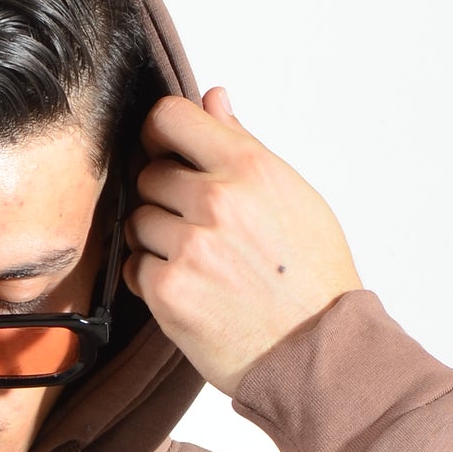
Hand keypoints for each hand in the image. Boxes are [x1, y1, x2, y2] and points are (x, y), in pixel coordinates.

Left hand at [124, 88, 362, 395]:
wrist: (317, 351)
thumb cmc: (313, 277)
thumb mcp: (293, 195)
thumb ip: (243, 144)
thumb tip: (214, 99)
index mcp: (249, 167)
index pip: (170, 117)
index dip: (159, 133)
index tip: (163, 150)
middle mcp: (216, 200)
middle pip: (149, 175)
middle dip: (166, 199)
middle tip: (199, 228)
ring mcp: (189, 246)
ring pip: (138, 223)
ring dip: (157, 241)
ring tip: (200, 264)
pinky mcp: (168, 290)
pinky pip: (134, 267)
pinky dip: (153, 280)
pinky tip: (192, 291)